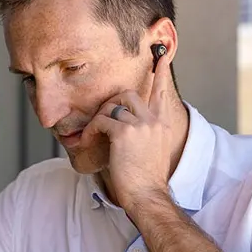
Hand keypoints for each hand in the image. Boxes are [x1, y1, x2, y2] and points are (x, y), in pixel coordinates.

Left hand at [80, 55, 177, 211]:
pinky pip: (101, 120)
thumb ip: (142, 134)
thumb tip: (120, 126)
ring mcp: (140, 124)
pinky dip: (91, 130)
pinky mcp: (124, 132)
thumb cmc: (145, 180)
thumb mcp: (150, 152)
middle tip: (101, 119)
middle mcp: (154, 120)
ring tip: (95, 135)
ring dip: (99, 118)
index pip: (161, 92)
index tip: (160, 56)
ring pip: (112, 106)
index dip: (160, 72)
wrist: (147, 195)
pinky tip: (89, 141)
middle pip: (128, 94)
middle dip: (111, 102)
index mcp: (162, 124)